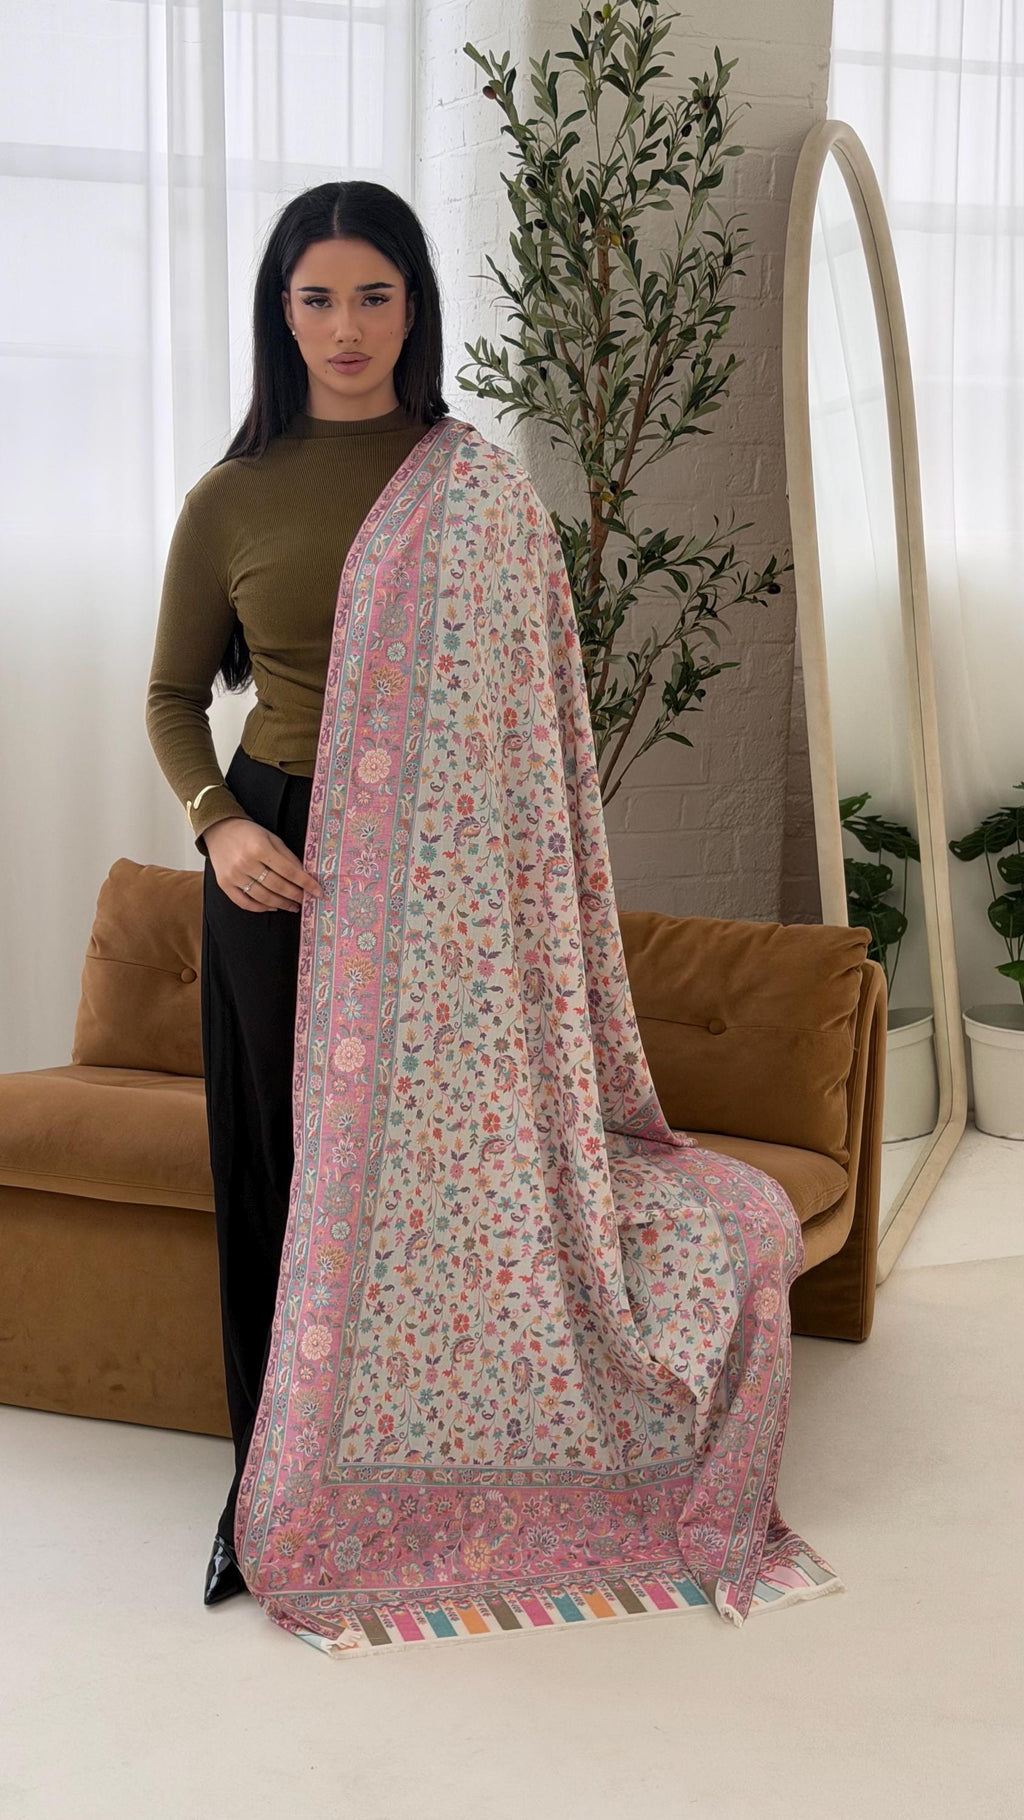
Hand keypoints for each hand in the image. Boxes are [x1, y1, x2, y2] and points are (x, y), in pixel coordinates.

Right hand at [203, 815, 324, 913]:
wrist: (219, 830)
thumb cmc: (249, 833)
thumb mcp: (272, 838)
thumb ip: (288, 857)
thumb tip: (304, 876)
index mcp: (260, 848)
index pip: (289, 871)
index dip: (306, 883)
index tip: (318, 892)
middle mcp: (246, 863)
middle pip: (277, 886)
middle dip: (295, 896)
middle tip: (305, 901)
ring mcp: (234, 875)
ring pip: (263, 897)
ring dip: (281, 904)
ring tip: (292, 906)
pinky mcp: (224, 884)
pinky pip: (245, 903)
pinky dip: (261, 908)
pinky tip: (272, 907)